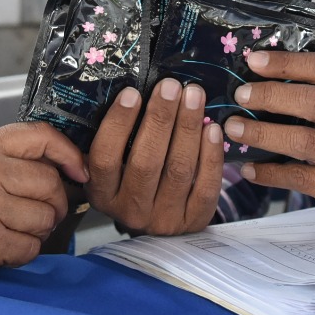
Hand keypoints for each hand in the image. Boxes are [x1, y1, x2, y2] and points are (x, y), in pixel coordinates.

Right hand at [0, 123, 87, 281]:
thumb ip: (4, 160)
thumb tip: (60, 169)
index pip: (40, 137)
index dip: (69, 153)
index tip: (78, 171)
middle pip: (50, 184)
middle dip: (54, 204)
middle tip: (40, 214)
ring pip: (44, 219)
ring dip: (38, 231)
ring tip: (13, 231)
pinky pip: (29, 248)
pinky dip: (22, 252)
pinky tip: (2, 248)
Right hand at [86, 78, 223, 235]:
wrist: (156, 227)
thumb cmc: (129, 182)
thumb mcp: (110, 169)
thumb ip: (113, 141)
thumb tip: (130, 94)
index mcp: (103, 194)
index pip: (105, 159)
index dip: (118, 124)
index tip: (132, 93)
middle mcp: (130, 210)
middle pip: (145, 162)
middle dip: (160, 119)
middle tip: (171, 86)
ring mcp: (164, 219)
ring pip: (178, 170)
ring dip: (188, 128)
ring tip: (194, 96)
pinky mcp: (194, 222)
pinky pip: (205, 188)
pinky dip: (210, 156)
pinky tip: (212, 128)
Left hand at [225, 51, 314, 231]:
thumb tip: (256, 72)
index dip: (287, 63)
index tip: (253, 61)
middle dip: (271, 96)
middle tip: (239, 95)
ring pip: (304, 141)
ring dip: (263, 133)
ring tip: (233, 128)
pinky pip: (300, 178)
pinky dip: (270, 173)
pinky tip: (248, 168)